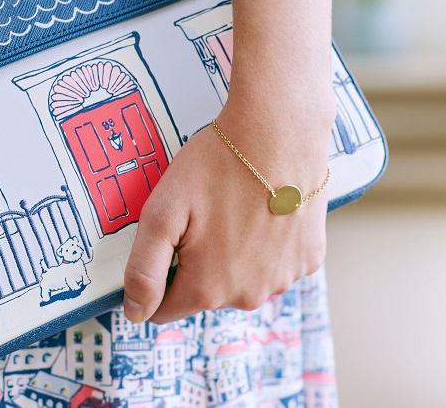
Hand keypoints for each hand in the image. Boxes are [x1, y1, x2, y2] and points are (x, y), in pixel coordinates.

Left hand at [122, 89, 333, 323]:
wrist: (280, 131)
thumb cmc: (218, 165)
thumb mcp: (162, 212)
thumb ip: (144, 270)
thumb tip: (136, 313)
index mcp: (208, 288)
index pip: (165, 309)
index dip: (159, 275)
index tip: (168, 239)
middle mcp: (249, 295)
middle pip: (207, 292)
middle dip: (198, 261)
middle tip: (204, 213)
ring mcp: (284, 279)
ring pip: (244, 278)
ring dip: (236, 253)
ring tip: (237, 207)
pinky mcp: (309, 259)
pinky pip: (277, 263)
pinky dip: (269, 244)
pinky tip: (266, 210)